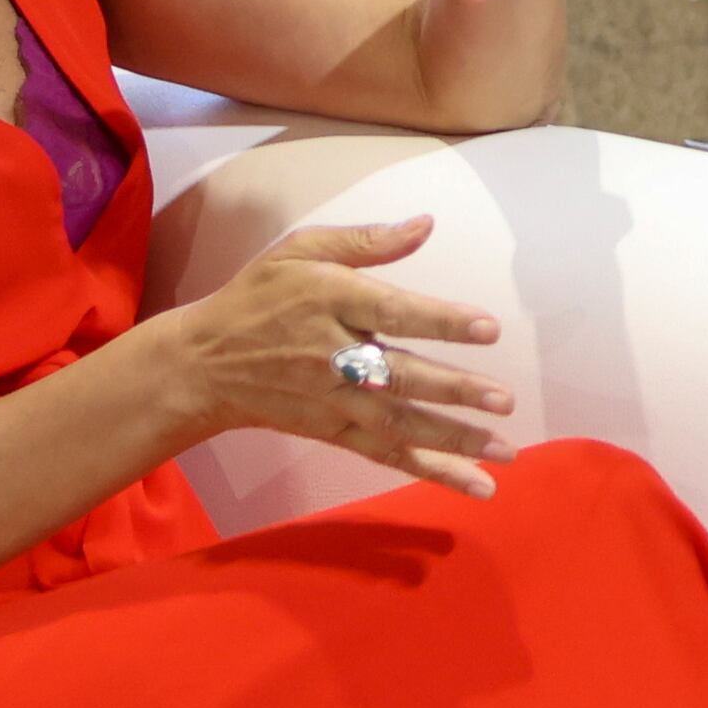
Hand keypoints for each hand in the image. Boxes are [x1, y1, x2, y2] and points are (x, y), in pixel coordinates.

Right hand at [153, 217, 515, 498]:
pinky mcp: (332, 431)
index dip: (440, 321)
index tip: (488, 328)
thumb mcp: (300, 251)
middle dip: (453, 392)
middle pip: (399, 377)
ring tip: (504, 451)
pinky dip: (430, 470)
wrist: (204, 363)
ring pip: (398, 425)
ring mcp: (333, 400)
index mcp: (329, 302)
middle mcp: (332, 356)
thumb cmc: (259, 297)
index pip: (393, 312)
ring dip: (453, 440)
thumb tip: (425, 223)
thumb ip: (366, 241)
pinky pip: (386, 454)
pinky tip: (473, 483)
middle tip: (504, 401)